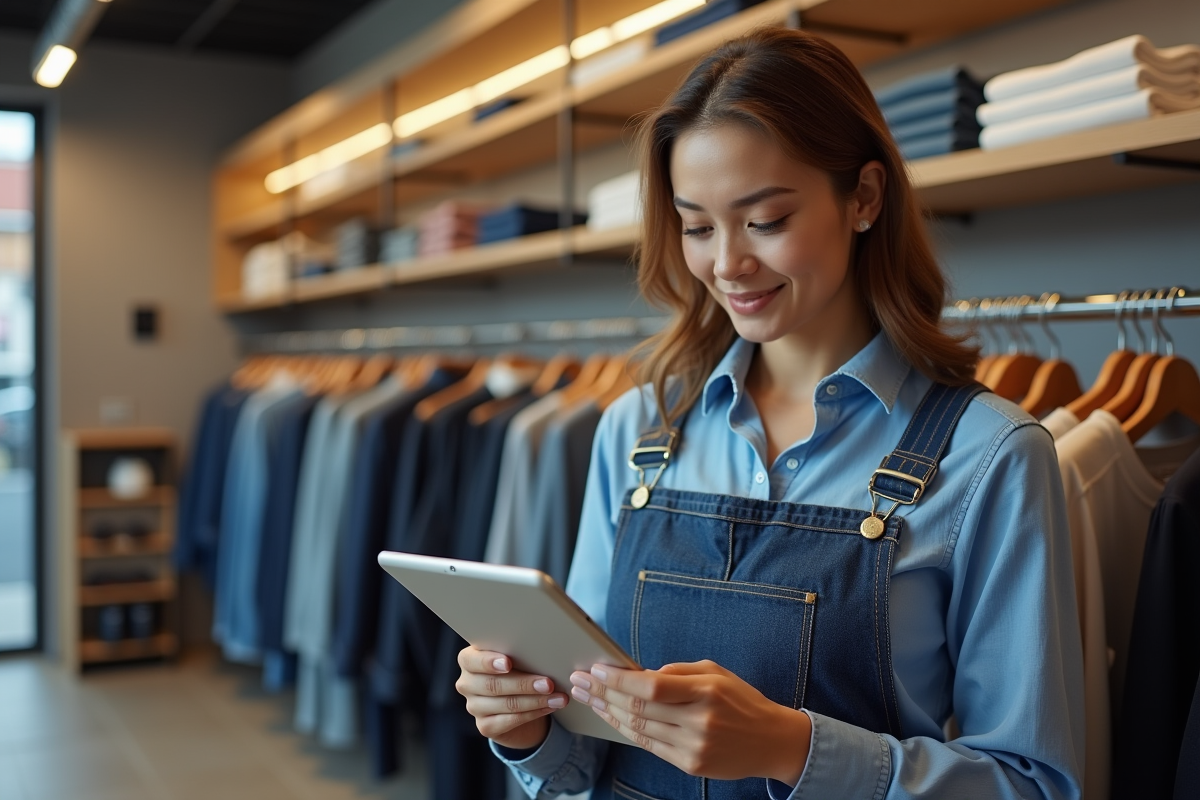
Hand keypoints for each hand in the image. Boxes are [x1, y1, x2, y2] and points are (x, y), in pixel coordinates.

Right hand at [455, 646, 569, 749]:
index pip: (471, 660)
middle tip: (548, 684)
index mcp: (469, 660)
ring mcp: (473, 707)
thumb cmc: (518, 670)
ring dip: (535, 701)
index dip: (489, 662)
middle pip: (493, 684)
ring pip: (506, 704)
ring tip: (557, 698)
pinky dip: (533, 713)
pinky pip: (510, 721)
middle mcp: (466, 683)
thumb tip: (543, 649)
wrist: (518, 703)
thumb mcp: (516, 658)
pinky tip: (549, 707)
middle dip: (524, 684)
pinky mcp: (485, 726)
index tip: (508, 663)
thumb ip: (519, 652)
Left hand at [570, 660, 810, 784]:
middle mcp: (699, 721)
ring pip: (639, 730)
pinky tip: (611, 718)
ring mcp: (694, 746)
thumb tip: (638, 674)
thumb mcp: (715, 673)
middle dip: (603, 694)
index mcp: (706, 691)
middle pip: (639, 709)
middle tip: (579, 682)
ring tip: (588, 699)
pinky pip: (650, 746)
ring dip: (608, 713)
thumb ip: (677, 672)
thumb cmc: (740, 700)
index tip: (595, 669)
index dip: (619, 680)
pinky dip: (627, 731)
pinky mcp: (691, 765)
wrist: (772, 741)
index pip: (652, 686)